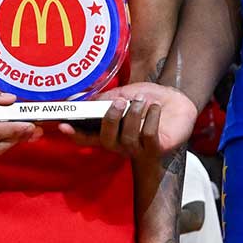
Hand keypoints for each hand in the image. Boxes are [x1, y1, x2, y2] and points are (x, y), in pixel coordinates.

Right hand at [58, 82, 197, 159]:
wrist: (178, 103)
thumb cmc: (148, 100)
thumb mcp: (124, 94)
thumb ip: (105, 99)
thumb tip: (83, 100)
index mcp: (110, 132)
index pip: (87, 138)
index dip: (75, 134)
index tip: (63, 125)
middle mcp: (121, 144)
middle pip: (106, 140)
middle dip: (110, 119)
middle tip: (120, 102)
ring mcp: (138, 149)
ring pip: (127, 137)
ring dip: (134, 115)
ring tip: (141, 101)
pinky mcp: (156, 148)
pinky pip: (148, 136)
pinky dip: (152, 118)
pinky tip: (155, 108)